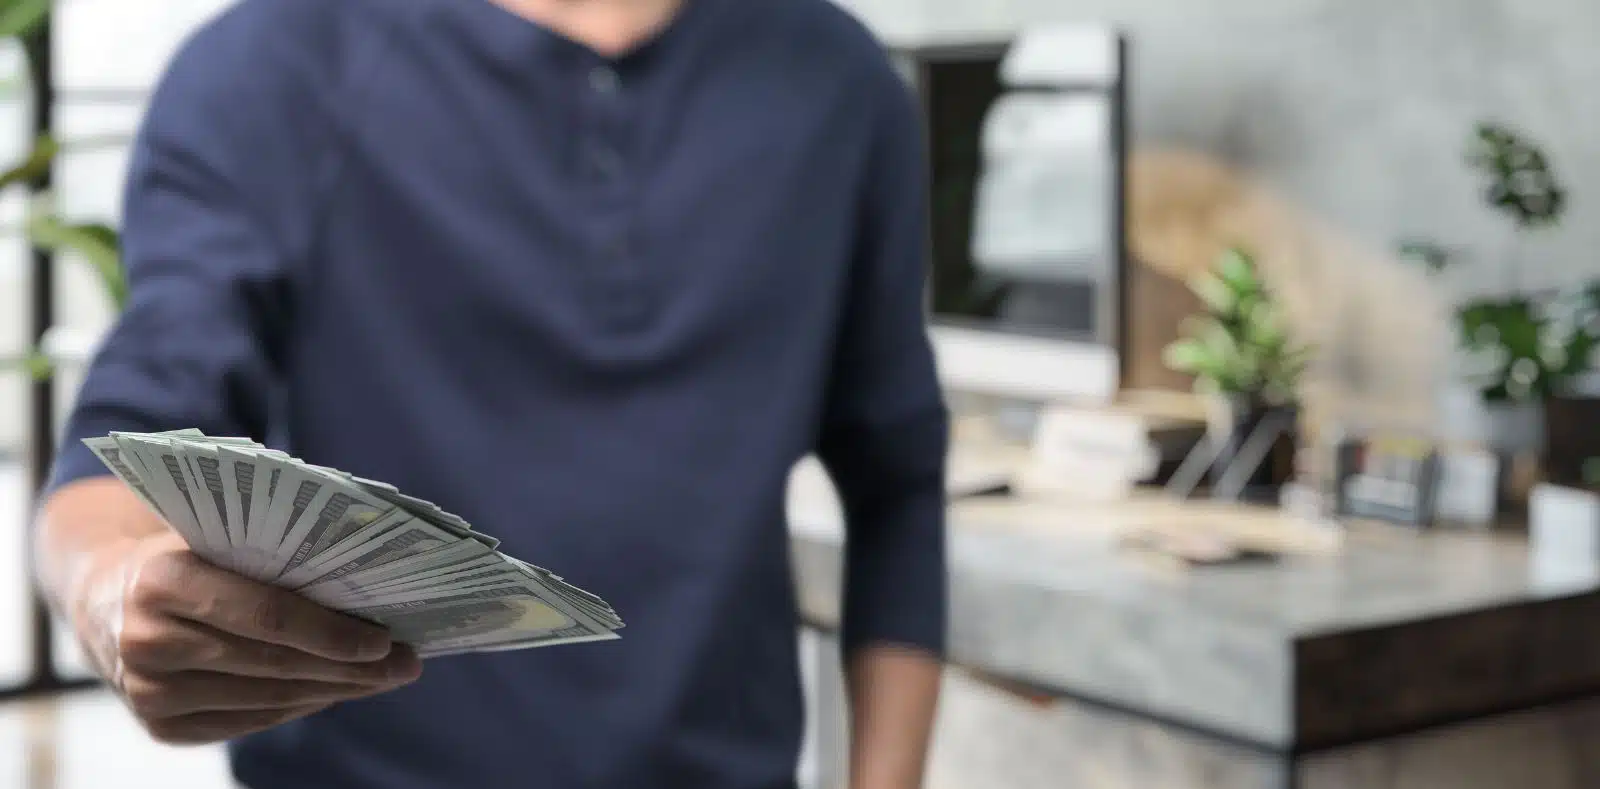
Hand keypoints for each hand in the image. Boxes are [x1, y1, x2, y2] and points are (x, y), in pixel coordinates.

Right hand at [68, 531, 421, 743]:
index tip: (385, 639)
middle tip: (405, 665)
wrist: (104, 597)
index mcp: (162, 579)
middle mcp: (148, 640)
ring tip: (381, 678)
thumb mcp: (216, 535)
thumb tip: (373, 570)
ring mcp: (150, 691)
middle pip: (274, 663)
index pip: (267, 615)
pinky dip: (299, 706)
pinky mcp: (159, 726)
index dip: (332, 632)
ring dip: (333, 690)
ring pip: (267, 699)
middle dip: (350, 668)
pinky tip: (334, 690)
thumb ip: (275, 549)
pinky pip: (249, 721)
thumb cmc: (186, 554)